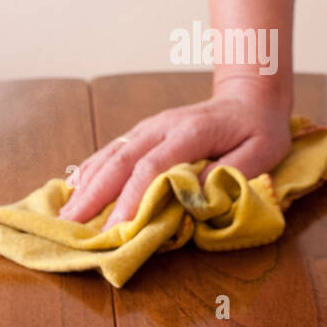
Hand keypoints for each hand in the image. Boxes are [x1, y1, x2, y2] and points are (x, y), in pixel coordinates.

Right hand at [57, 77, 292, 229]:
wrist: (250, 97)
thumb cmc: (258, 129)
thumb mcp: (262, 152)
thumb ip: (231, 173)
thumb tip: (196, 195)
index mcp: (189, 133)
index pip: (152, 167)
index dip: (132, 199)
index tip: (115, 228)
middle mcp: (161, 127)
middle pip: (121, 161)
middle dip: (94, 195)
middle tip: (71, 226)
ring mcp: (150, 128)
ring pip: (111, 154)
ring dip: (87, 184)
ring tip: (65, 214)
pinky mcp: (144, 132)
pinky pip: (113, 151)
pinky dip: (92, 169)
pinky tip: (74, 187)